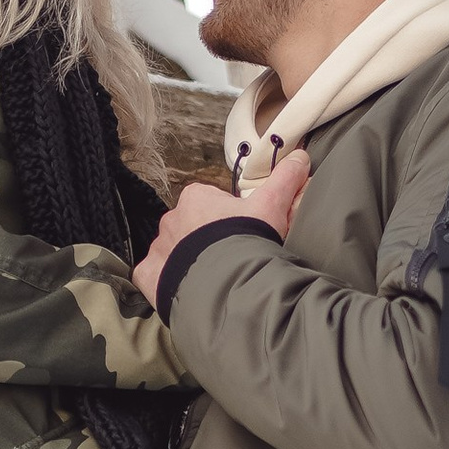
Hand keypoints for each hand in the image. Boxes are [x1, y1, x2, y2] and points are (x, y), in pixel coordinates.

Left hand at [136, 150, 307, 304]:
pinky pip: (154, 275)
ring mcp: (159, 248)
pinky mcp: (149, 275)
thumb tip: (300, 158)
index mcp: (196, 198)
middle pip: (192, 228)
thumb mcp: (273, 206)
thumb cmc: (247, 241)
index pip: (211, 203)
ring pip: (174, 252)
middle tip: (231, 258)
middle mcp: (172, 219)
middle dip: (207, 241)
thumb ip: (285, 179)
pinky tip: (188, 290)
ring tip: (214, 278)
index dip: (229, 219)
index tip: (242, 234)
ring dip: (189, 262)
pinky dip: (167, 282)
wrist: (226, 285)